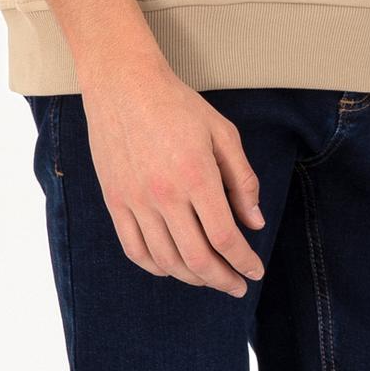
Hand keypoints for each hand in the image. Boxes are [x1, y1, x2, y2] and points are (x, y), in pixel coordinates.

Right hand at [81, 60, 266, 293]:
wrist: (123, 84)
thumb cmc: (177, 105)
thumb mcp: (223, 134)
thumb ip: (243, 180)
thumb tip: (255, 223)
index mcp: (196, 176)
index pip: (224, 237)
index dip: (243, 261)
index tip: (255, 271)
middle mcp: (164, 195)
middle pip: (197, 258)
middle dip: (222, 279)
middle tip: (237, 286)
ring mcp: (135, 201)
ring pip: (165, 260)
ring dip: (192, 278)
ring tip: (209, 278)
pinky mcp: (114, 201)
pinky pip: (134, 249)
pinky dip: (156, 267)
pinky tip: (173, 268)